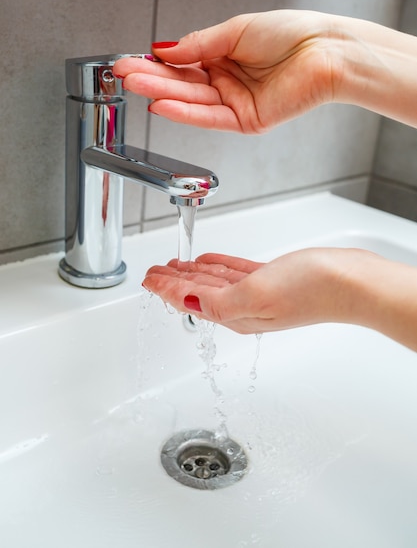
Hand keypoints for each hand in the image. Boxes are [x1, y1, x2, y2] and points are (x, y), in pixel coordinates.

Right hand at [113, 10, 337, 133]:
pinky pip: (210, 117)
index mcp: (225, 57)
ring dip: (162, 94)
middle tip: (124, 74)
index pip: (183, 63)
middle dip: (152, 79)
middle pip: (183, 83)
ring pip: (192, 100)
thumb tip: (165, 50)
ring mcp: (235, 103)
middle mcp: (227, 82)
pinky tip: (162, 106)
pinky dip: (186, 112)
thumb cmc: (293, 35)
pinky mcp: (245, 120)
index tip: (131, 60)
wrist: (326, 51)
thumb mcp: (235, 31)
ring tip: (135, 86)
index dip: (156, 63)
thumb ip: (198, 45)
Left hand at [143, 249, 363, 334]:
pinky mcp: (272, 279)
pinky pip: (234, 272)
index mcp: (236, 315)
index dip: (165, 289)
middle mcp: (243, 307)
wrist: (351, 282)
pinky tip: (207, 262)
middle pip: (197, 292)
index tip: (147, 279)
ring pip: (213, 282)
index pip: (189, 300)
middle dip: (172, 282)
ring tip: (174, 266)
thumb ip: (217, 301)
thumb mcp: (255, 296)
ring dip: (191, 274)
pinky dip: (217, 267)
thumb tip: (182, 301)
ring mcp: (258, 293)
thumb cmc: (312, 291)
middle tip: (153, 272)